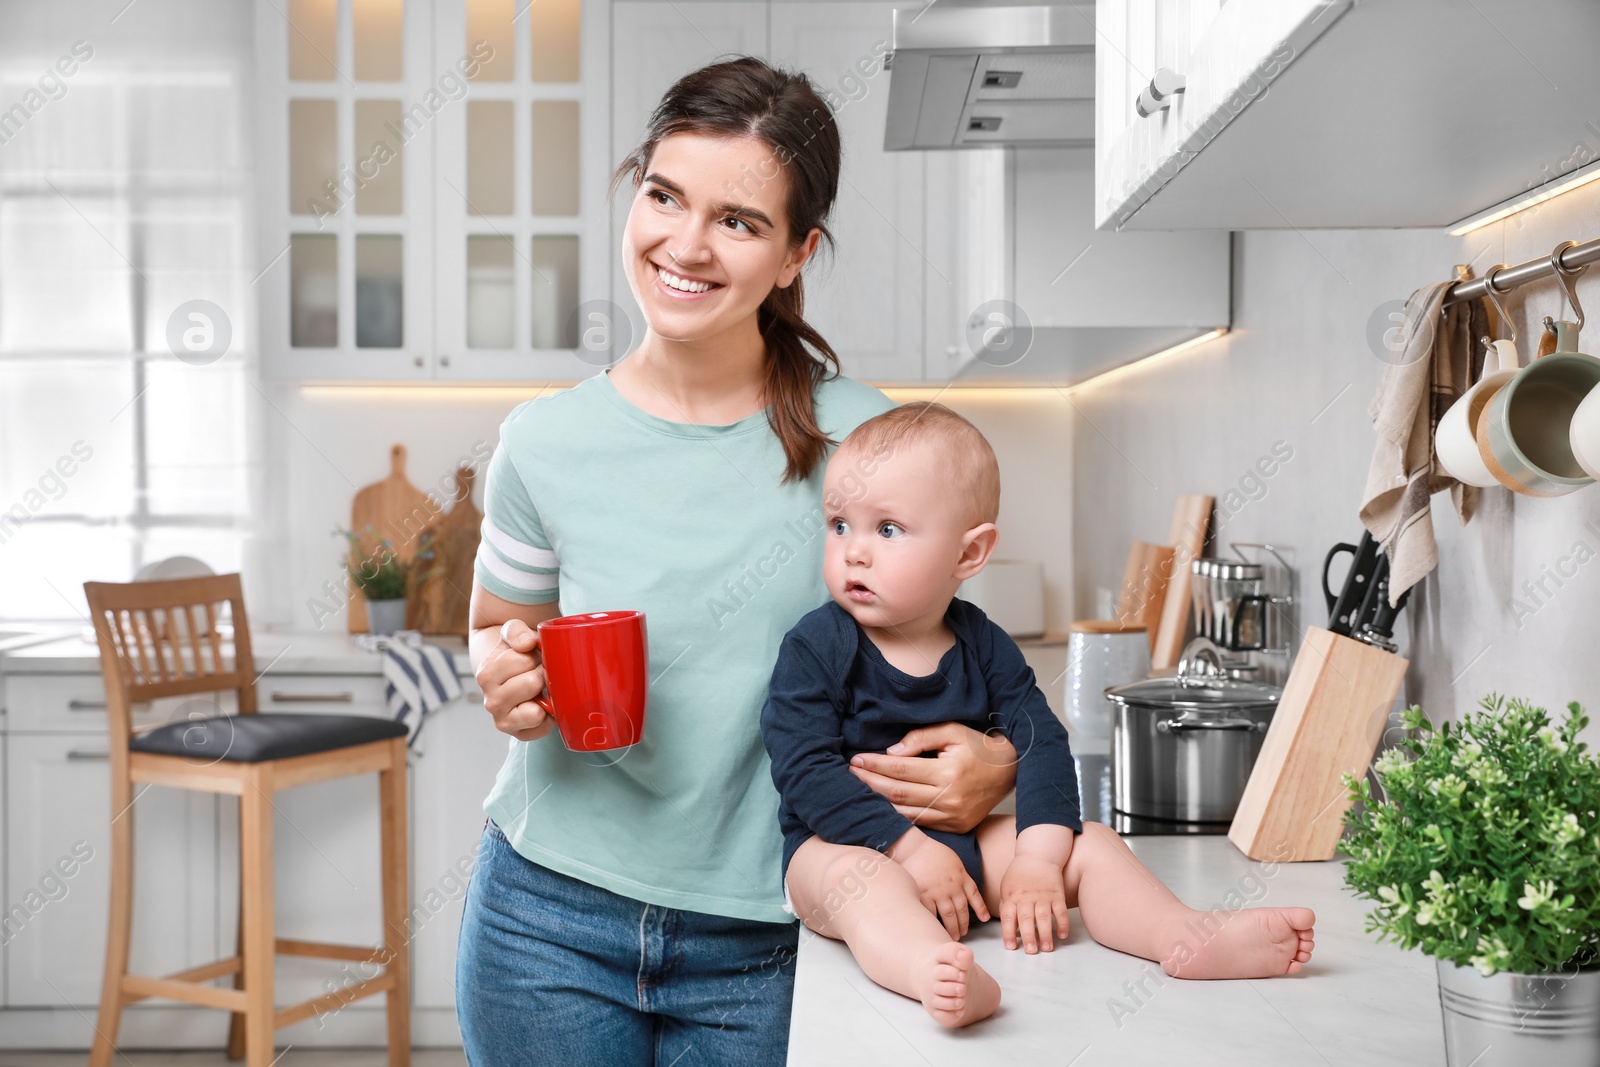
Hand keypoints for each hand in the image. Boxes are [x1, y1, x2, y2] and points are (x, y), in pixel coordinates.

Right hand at [473, 620, 556, 741]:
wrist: (516, 674)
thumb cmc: (517, 652)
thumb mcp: (513, 633)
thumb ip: (516, 631)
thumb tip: (527, 643)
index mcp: (486, 675)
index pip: (523, 660)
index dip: (535, 655)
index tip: (531, 657)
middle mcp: (490, 701)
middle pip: (533, 683)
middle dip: (542, 674)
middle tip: (538, 673)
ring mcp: (503, 721)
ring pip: (535, 712)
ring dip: (545, 697)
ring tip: (539, 689)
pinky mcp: (519, 734)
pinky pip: (542, 728)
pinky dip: (549, 717)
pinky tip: (543, 705)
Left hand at [850, 723, 1017, 832]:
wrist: (1010, 771)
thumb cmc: (978, 747)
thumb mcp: (953, 731)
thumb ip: (922, 737)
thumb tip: (892, 752)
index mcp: (948, 772)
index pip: (901, 770)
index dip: (875, 765)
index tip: (856, 760)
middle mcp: (950, 798)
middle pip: (898, 793)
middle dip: (869, 783)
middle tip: (849, 775)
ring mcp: (953, 817)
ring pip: (905, 814)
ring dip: (878, 804)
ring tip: (858, 792)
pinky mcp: (956, 827)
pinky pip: (921, 824)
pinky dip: (899, 817)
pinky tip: (881, 808)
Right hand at [890, 829, 989, 939]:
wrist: (915, 848)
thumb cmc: (932, 852)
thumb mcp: (953, 860)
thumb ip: (959, 875)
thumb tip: (962, 885)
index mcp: (961, 876)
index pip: (974, 895)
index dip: (980, 908)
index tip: (984, 919)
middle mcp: (953, 886)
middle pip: (962, 910)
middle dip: (964, 924)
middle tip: (963, 934)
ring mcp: (939, 892)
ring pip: (949, 915)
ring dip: (952, 928)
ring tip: (952, 936)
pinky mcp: (925, 895)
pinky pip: (932, 913)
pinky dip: (935, 923)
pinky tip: (936, 929)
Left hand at [999, 854, 1070, 953]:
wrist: (1037, 856)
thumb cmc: (1019, 875)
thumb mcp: (1006, 887)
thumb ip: (1006, 906)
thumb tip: (1008, 928)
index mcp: (1012, 896)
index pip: (1008, 917)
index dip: (1008, 933)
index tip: (1011, 947)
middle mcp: (1027, 897)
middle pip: (1026, 918)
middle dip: (1028, 936)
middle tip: (1031, 952)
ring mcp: (1043, 896)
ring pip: (1044, 917)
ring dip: (1046, 934)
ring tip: (1047, 948)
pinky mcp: (1057, 894)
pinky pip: (1061, 911)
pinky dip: (1063, 923)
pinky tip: (1062, 935)